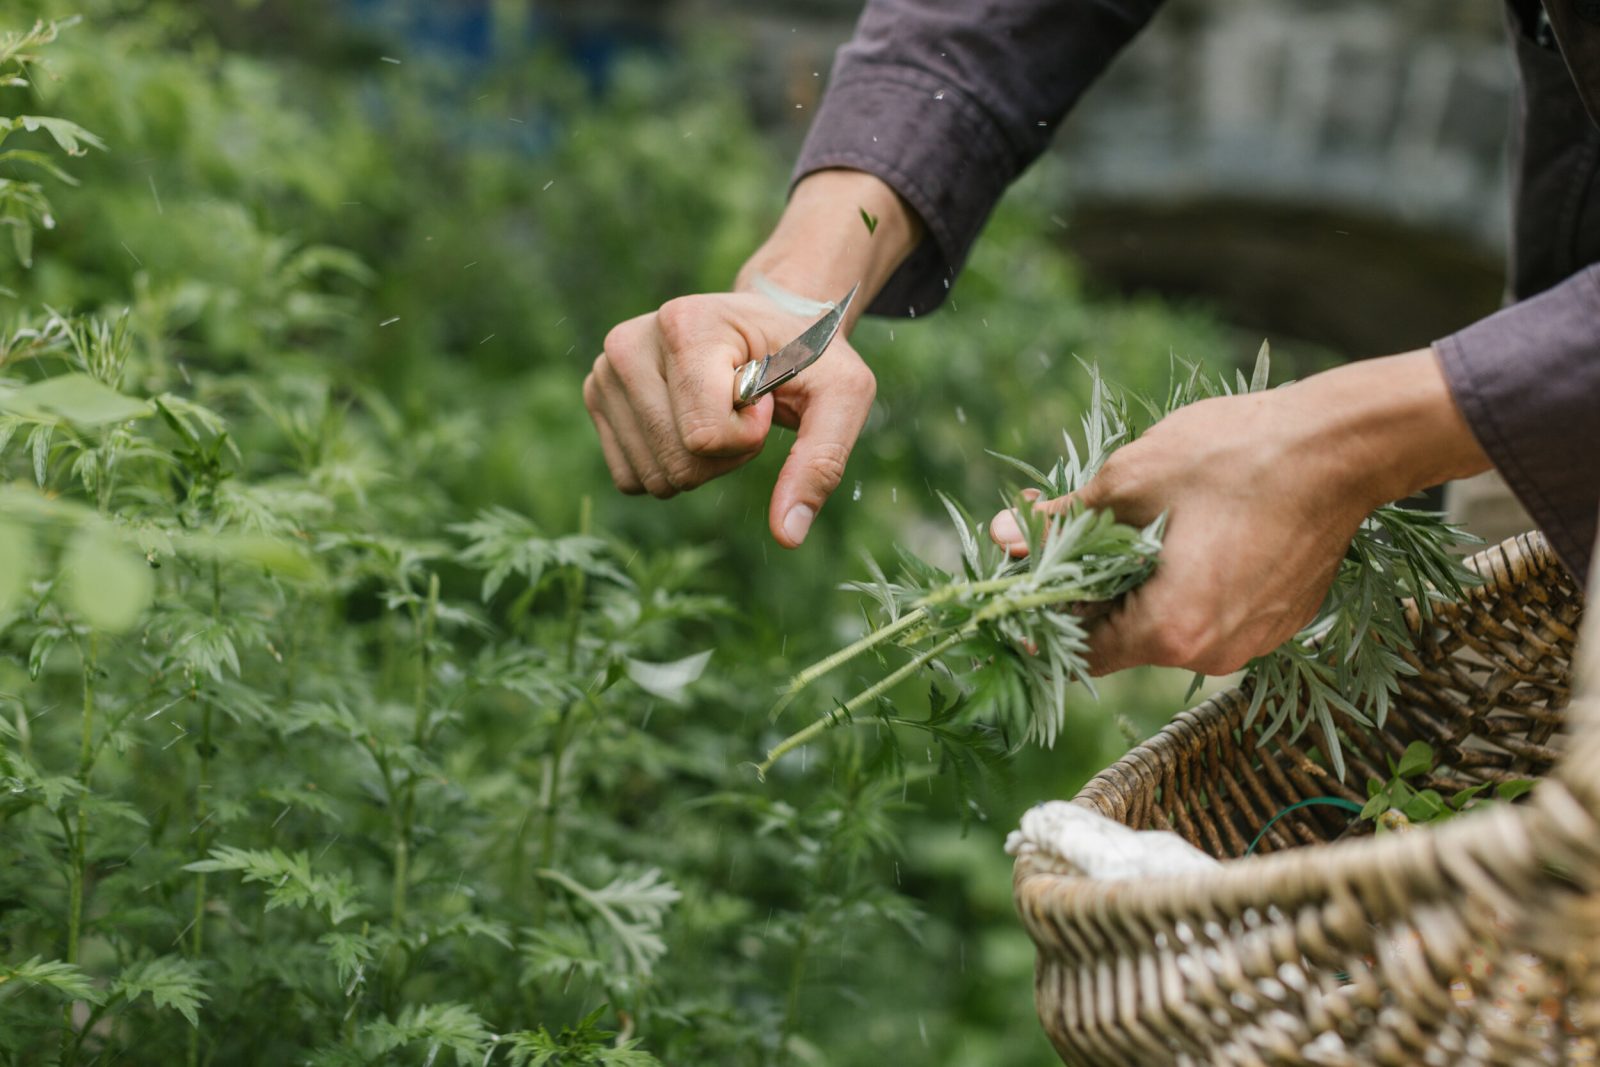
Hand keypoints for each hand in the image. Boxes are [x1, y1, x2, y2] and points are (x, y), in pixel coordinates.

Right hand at [585, 168, 920, 546]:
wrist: (770, 324)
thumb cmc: (808, 358)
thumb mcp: (842, 396)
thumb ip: (821, 463)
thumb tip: (787, 537)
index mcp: (685, 324)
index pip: (703, 436)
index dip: (748, 436)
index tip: (766, 396)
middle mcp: (630, 343)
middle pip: (678, 464)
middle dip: (726, 454)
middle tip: (745, 406)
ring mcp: (606, 371)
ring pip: (654, 478)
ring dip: (701, 463)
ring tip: (719, 409)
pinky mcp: (598, 398)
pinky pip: (632, 479)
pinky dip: (671, 467)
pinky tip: (690, 421)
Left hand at [988, 350, 1490, 674]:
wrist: (1343, 446)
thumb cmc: (1233, 455)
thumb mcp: (1129, 480)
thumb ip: (1063, 522)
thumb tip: (1004, 537)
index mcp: (1172, 630)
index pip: (1082, 651)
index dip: (1045, 616)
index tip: (1025, 579)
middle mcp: (1213, 654)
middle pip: (1124, 639)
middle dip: (1089, 590)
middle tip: (1066, 534)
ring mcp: (1253, 642)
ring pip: (1169, 625)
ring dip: (1138, 584)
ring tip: (1128, 524)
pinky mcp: (1278, 621)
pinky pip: (1211, 613)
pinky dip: (1185, 583)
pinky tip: (1183, 533)